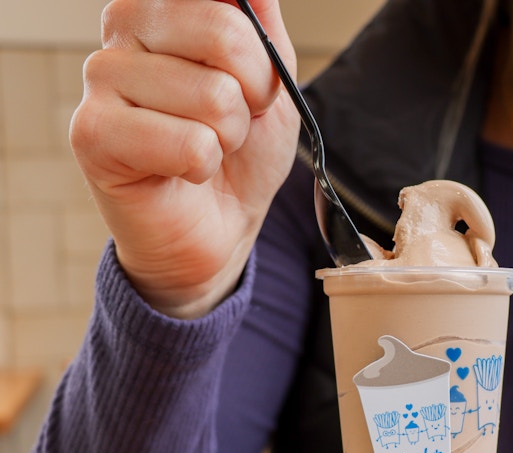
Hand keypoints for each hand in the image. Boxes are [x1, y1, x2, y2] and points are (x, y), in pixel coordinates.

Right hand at [70, 0, 300, 318]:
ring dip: (227, 137)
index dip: (258, 51)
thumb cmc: (239, 152)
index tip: (248, 81)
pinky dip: (204, 166)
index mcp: (167, 6)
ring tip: (204, 147)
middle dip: (252, 94)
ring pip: (214, 96)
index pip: (227, 0)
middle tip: (230, 121)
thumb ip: (264, 30)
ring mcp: (102, 77)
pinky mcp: (92, 133)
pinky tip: (182, 170)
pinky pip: (190, 144)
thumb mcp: (272, 85)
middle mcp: (125, 26)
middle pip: (225, 33)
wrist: (219, 223)